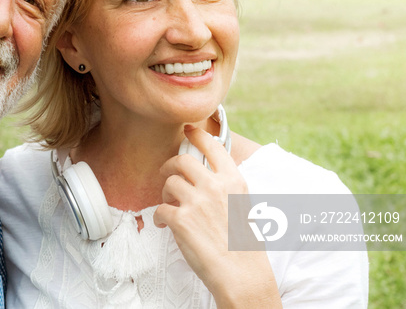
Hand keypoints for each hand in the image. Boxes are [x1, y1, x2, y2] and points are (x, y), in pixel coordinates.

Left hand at [153, 125, 280, 307]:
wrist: (242, 275)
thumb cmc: (245, 246)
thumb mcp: (244, 205)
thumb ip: (226, 188)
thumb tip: (207, 178)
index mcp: (234, 181)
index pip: (212, 146)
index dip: (197, 134)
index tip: (188, 130)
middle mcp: (215, 186)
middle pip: (182, 161)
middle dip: (170, 166)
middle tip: (167, 174)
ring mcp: (196, 201)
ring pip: (169, 184)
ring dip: (166, 194)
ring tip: (171, 207)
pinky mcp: (180, 219)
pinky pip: (160, 209)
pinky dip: (160, 217)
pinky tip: (165, 225)